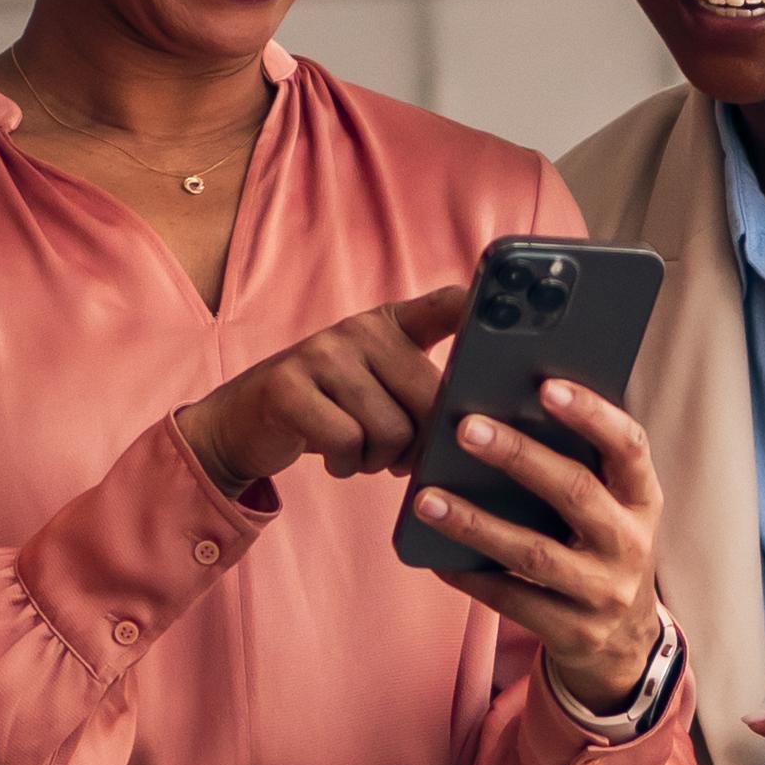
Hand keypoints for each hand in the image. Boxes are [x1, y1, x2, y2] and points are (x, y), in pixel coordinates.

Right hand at [175, 285, 461, 495]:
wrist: (244, 423)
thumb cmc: (329, 411)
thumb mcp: (375, 386)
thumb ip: (420, 389)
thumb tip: (473, 425)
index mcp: (390, 325)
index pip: (446, 306)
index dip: (481, 304)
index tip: (519, 299)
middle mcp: (359, 328)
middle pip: (426, 399)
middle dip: (417, 444)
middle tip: (394, 455)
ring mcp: (322, 352)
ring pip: (389, 429)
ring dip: (376, 459)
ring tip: (357, 452)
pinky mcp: (290, 385)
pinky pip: (347, 442)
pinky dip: (345, 464)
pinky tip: (334, 457)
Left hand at [397, 372, 671, 712]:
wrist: (623, 642)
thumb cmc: (599, 550)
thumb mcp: (609, 510)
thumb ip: (577, 467)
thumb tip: (502, 414)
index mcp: (642, 499)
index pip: (628, 445)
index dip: (592, 414)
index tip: (547, 385)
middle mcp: (631, 544)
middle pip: (575, 492)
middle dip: (519, 456)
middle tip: (465, 427)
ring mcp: (605, 592)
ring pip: (534, 553)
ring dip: (475, 523)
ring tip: (426, 499)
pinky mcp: (574, 632)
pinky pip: (512, 600)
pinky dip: (471, 576)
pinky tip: (435, 555)